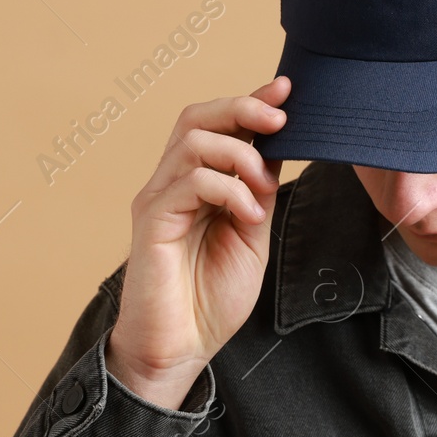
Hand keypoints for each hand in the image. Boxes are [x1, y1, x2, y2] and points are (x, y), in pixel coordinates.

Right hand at [105, 76, 289, 408]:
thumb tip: (276, 148)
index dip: (249, 101)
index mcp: (194, 184)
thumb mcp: (251, 234)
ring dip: (239, 153)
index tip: (285, 88)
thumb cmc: (210, 298)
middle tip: (281, 118)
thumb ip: (258, 192)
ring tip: (263, 184)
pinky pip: (189, 182)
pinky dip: (228, 189)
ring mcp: (157, 200)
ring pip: (193, 142)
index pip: (217, 125)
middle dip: (242, 108)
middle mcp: (170, 183)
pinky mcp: (152, 221)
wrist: (179, 349)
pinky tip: (248, 215)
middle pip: (197, 117)